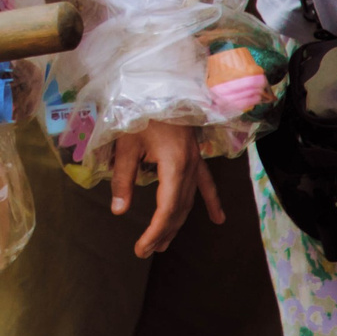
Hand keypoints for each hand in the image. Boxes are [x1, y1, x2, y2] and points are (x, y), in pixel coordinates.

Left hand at [110, 120, 220, 258]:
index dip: (154, 232)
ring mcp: (196, 162)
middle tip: (146, 250)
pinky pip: (206, 184)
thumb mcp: (127, 143)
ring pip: (189, 201)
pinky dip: (211, 202)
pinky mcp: (196, 157)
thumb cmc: (142, 110)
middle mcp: (190, 167)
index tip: (141, 248)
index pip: (167, 209)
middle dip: (163, 232)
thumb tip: (119, 210)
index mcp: (174, 165)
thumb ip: (123, 177)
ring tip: (164, 243)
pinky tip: (218, 219)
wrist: (164, 85)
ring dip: (177, 223)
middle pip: (179, 209)